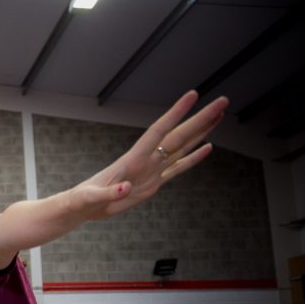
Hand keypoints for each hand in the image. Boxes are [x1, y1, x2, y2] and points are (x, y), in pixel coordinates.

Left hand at [68, 90, 228, 220]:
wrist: (81, 208)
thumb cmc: (81, 200)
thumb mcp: (90, 198)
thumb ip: (108, 193)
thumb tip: (126, 188)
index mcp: (131, 159)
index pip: (158, 131)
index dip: (175, 113)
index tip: (193, 95)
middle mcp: (145, 160)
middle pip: (179, 135)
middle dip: (201, 118)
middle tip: (223, 101)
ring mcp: (151, 171)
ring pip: (182, 147)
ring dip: (201, 131)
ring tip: (219, 115)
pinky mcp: (153, 184)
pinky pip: (178, 169)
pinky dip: (194, 159)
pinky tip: (208, 147)